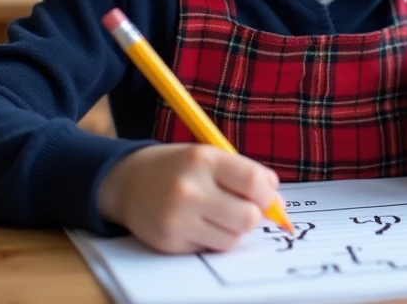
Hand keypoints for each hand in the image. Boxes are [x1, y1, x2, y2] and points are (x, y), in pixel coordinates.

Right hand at [96, 144, 279, 253]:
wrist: (128, 182)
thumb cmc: (179, 168)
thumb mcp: (209, 157)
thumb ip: (244, 174)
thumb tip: (277, 203)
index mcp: (203, 159)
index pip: (253, 182)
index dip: (268, 194)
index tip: (267, 196)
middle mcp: (189, 189)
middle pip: (248, 217)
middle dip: (254, 215)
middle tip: (245, 208)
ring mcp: (177, 218)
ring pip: (233, 238)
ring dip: (234, 229)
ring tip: (218, 215)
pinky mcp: (169, 242)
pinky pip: (211, 249)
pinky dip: (214, 239)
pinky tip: (199, 224)